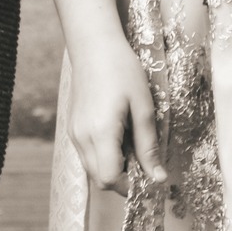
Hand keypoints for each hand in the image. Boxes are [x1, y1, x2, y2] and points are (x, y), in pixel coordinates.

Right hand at [68, 41, 167, 192]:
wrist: (95, 46)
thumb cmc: (123, 70)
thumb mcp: (143, 107)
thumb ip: (148, 145)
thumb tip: (158, 178)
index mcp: (100, 133)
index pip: (110, 179)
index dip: (130, 184)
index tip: (149, 173)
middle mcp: (81, 138)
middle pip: (100, 179)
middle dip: (123, 178)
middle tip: (142, 157)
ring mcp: (74, 134)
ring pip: (93, 168)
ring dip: (113, 166)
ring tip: (131, 140)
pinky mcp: (73, 128)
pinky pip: (87, 154)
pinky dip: (103, 155)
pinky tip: (118, 133)